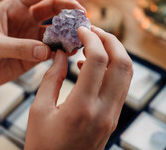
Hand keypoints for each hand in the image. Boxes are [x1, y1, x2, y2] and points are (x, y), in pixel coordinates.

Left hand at [0, 0, 83, 105]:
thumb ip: (18, 47)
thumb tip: (47, 50)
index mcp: (13, 7)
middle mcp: (25, 20)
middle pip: (54, 9)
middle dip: (70, 10)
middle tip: (84, 19)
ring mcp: (30, 38)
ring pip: (56, 30)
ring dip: (69, 32)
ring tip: (82, 37)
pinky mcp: (32, 56)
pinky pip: (52, 50)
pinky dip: (63, 50)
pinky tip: (71, 53)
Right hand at [25, 26, 132, 149]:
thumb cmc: (42, 145)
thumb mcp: (39, 110)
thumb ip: (51, 78)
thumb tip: (62, 53)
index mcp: (82, 107)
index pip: (98, 60)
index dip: (92, 38)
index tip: (81, 28)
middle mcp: (104, 111)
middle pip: (123, 64)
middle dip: (111, 40)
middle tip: (92, 30)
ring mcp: (112, 116)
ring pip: (127, 74)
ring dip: (114, 53)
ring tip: (92, 44)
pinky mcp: (113, 119)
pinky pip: (120, 86)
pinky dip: (112, 68)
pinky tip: (90, 65)